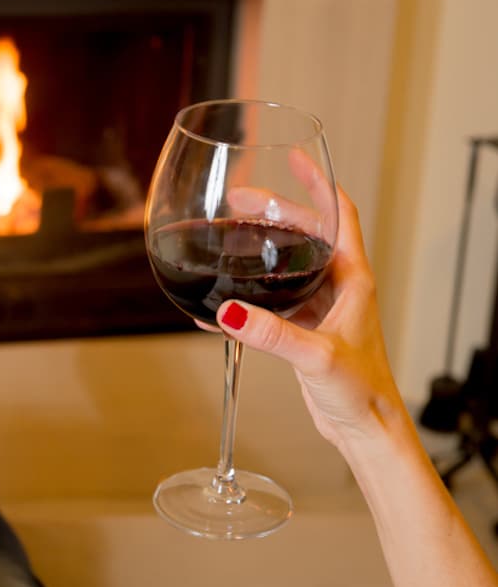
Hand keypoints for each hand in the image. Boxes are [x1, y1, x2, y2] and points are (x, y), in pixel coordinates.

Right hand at [215, 187, 403, 448]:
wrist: (365, 427)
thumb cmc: (362, 390)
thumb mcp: (315, 356)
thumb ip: (272, 334)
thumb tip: (230, 310)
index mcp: (351, 279)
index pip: (339, 215)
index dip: (318, 183)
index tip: (294, 160)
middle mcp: (336, 287)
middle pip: (304, 234)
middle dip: (272, 213)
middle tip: (238, 202)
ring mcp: (320, 307)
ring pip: (286, 265)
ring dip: (259, 249)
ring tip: (227, 237)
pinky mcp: (304, 330)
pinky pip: (273, 302)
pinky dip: (249, 298)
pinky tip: (221, 306)